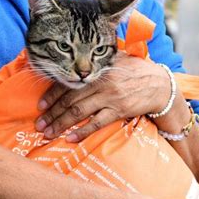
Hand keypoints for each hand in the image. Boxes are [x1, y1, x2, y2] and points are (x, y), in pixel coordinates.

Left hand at [36, 53, 170, 141]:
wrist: (159, 84)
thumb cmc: (134, 71)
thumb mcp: (114, 59)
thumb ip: (95, 62)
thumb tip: (73, 66)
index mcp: (97, 70)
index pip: (69, 82)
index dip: (52, 95)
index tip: (40, 106)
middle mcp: (101, 83)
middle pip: (70, 99)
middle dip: (52, 113)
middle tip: (39, 125)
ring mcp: (110, 97)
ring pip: (79, 112)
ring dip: (61, 124)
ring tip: (48, 133)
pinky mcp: (119, 110)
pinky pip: (97, 123)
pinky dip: (82, 132)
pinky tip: (70, 139)